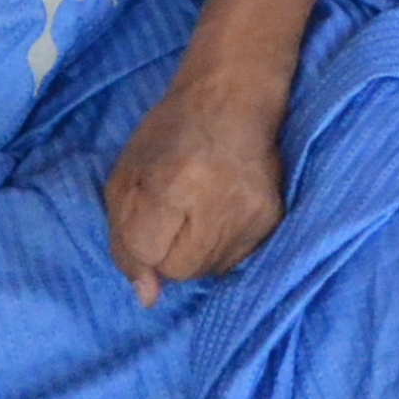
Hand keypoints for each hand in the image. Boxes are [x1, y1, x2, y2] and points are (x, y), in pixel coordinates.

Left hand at [105, 81, 288, 298]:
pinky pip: (234, 261)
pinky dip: (218, 246)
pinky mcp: (273, 220)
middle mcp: (219, 203)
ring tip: (196, 209)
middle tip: (171, 214)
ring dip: (192, 251)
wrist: (233, 100)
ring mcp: (252, 214)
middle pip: (180, 270)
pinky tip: (218, 212)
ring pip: (208, 271)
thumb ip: (126, 241)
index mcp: (174, 183)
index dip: (138, 240)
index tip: (145, 215)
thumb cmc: (170, 133)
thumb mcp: (126, 178)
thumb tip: (147, 298)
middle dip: (166, 251)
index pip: (147, 252)